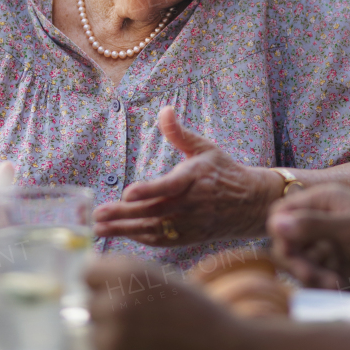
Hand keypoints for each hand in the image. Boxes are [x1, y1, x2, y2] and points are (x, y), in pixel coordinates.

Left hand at [87, 256, 245, 349]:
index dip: (104, 282)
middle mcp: (115, 305)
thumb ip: (123, 275)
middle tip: (141, 321)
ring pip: (94, 336)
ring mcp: (111, 342)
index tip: (119, 291)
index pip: (88, 274)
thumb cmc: (195, 314)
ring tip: (147, 341)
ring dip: (111, 338)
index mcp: (128, 274)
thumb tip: (87, 277)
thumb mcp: (161, 280)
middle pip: (89, 306)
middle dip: (108, 312)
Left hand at [94, 107, 282, 245]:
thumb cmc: (224, 172)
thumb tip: (164, 110)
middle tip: (97, 214)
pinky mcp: (189, 237)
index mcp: (196, 177)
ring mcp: (191, 223)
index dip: (150, 190)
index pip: (171, 185)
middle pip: (155, 210)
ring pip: (154, 228)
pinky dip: (139, 238)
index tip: (128, 193)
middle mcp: (193, 203)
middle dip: (124, 214)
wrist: (251, 204)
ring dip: (124, 229)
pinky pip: (161, 240)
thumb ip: (180, 133)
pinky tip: (119, 233)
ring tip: (98, 227)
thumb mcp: (205, 148)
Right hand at [268, 183, 349, 298]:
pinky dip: (321, 283)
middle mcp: (322, 221)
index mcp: (324, 201)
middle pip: (287, 241)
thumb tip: (275, 223)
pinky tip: (339, 286)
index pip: (283, 212)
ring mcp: (329, 245)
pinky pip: (315, 276)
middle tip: (310, 276)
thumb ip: (313, 225)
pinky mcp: (336, 267)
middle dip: (295, 260)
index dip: (280, 232)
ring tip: (332, 284)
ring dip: (309, 275)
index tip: (288, 251)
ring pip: (299, 261)